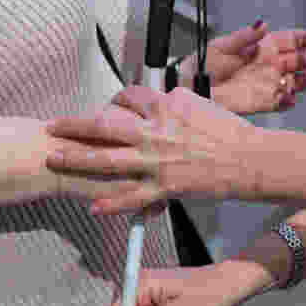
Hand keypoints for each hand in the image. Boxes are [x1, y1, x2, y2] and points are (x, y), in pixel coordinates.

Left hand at [46, 86, 256, 214]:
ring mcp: (157, 160)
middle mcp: (156, 131)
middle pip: (105, 125)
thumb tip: (164, 101)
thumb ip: (176, 104)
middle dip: (75, 125)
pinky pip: (132, 197)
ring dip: (77, 159)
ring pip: (107, 159)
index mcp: (168, 106)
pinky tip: (94, 208)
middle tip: (54, 127)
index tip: (108, 106)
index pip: (130, 97)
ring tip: (55, 158)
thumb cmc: (232, 132)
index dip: (114, 101)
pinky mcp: (165, 186)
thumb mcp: (202, 105)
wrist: (250, 159)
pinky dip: (112, 203)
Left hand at [186, 22, 305, 114]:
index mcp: (261, 48)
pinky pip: (279, 103)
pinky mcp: (261, 102)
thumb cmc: (204, 64)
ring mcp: (266, 84)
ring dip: (304, 80)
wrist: (193, 86)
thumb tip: (262, 25)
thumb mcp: (223, 45)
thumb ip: (244, 36)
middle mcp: (267, 66)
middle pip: (294, 61)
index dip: (301, 39)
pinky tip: (290, 96)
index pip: (287, 41)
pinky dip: (287, 101)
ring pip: (292, 82)